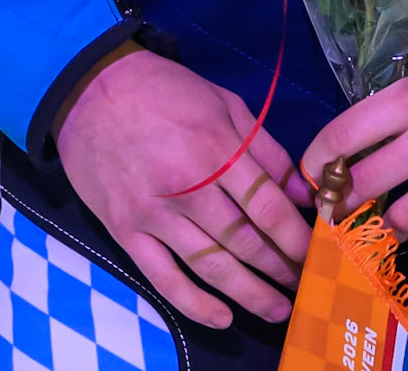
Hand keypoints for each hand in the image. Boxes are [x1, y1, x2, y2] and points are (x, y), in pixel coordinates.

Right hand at [55, 43, 311, 327]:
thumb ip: (265, 148)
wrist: (92, 90)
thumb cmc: (166, 90)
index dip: (295, 236)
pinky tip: (223, 317)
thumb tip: (301, 191)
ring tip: (276, 309)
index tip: (316, 252)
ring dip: (248, 293)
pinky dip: (194, 303)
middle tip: (302, 285)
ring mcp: (155, 215)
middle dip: (279, 269)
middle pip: (244, 242)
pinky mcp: (126, 232)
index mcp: (217, 149)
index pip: (266, 205)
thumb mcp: (225, 103)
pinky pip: (164, 278)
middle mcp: (189, 188)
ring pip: (210, 266)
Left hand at [301, 45, 407, 246]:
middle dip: (341, 199)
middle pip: (366, 183)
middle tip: (335, 205)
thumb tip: (350, 143)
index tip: (308, 174)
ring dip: (380, 223)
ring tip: (374, 219)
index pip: (345, 135)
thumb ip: (393, 105)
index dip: (315, 160)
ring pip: (400, 219)